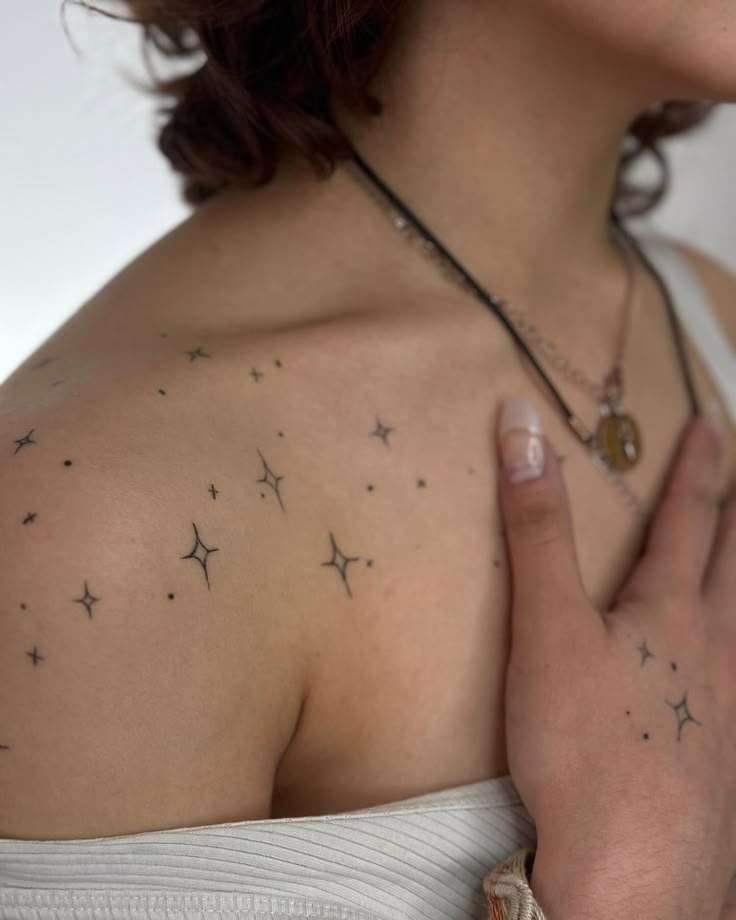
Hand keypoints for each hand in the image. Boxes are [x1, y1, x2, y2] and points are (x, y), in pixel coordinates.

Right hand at [496, 396, 734, 916]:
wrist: (633, 871)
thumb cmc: (585, 745)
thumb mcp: (547, 626)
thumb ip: (537, 527)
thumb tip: (523, 429)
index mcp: (671, 613)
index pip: (688, 519)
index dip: (695, 467)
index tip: (709, 425)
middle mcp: (716, 653)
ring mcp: (729, 709)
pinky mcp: (723, 758)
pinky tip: (733, 682)